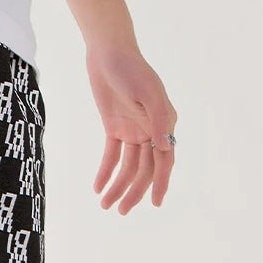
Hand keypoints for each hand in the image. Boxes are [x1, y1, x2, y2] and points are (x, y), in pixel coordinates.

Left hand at [87, 43, 177, 213]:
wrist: (108, 52)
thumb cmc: (132, 69)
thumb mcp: (148, 93)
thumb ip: (158, 120)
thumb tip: (165, 148)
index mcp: (164, 124)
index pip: (164, 161)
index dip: (160, 183)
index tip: (154, 203)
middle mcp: (151, 129)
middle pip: (144, 169)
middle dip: (133, 191)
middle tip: (120, 211)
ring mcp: (133, 129)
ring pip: (127, 166)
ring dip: (117, 186)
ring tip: (104, 204)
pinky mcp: (114, 126)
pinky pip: (111, 155)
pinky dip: (105, 171)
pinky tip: (97, 187)